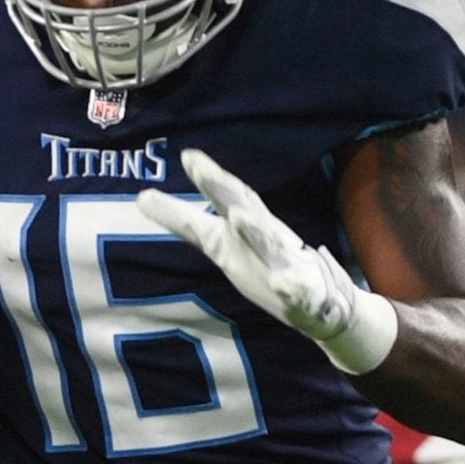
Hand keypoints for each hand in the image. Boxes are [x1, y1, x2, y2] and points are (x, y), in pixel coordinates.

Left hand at [136, 149, 398, 373]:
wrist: (323, 307)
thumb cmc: (266, 266)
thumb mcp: (220, 244)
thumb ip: (185, 221)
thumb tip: (141, 198)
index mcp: (241, 231)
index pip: (220, 201)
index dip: (207, 179)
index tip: (187, 155)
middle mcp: (262, 239)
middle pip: (240, 209)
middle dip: (221, 189)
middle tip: (200, 166)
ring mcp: (284, 263)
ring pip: (266, 244)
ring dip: (253, 231)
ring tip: (237, 216)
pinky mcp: (301, 293)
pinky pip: (294, 290)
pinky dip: (290, 286)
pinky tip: (284, 282)